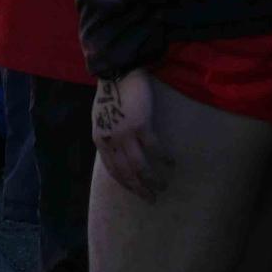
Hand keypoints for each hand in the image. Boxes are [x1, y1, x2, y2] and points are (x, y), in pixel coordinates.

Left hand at [93, 70, 172, 200]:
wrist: (116, 73)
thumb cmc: (110, 95)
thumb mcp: (101, 119)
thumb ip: (108, 137)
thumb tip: (118, 153)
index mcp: (100, 140)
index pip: (113, 170)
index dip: (126, 184)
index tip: (137, 192)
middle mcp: (111, 141)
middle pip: (127, 172)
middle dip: (140, 188)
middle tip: (152, 198)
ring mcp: (125, 134)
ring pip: (140, 166)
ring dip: (153, 179)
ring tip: (163, 186)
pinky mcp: (140, 125)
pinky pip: (155, 148)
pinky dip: (163, 158)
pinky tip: (171, 163)